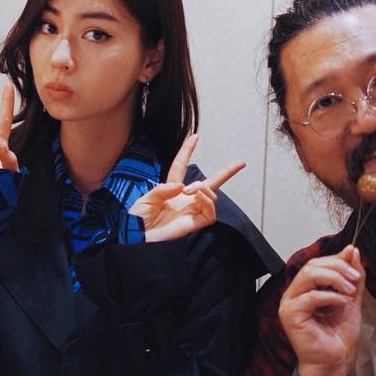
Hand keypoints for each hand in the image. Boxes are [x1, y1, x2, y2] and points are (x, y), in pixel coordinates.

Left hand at [129, 133, 244, 242]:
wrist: (134, 238)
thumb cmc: (136, 221)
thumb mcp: (145, 199)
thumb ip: (162, 189)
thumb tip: (183, 186)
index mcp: (170, 190)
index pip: (180, 167)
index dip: (187, 151)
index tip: (195, 136)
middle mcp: (184, 200)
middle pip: (209, 183)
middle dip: (226, 172)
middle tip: (241, 162)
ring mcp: (190, 212)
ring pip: (211, 196)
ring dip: (204, 187)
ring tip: (191, 190)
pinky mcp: (193, 225)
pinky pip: (210, 213)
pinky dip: (208, 202)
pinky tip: (198, 198)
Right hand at [279, 245, 364, 375]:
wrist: (336, 362)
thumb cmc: (339, 335)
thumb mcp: (350, 299)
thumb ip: (350, 276)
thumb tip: (352, 250)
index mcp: (304, 289)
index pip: (316, 263)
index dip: (336, 260)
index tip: (356, 266)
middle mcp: (293, 293)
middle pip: (311, 266)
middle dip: (337, 268)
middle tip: (355, 278)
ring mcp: (289, 304)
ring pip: (308, 276)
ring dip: (334, 279)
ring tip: (350, 291)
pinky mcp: (290, 315)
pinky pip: (310, 297)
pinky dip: (330, 296)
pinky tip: (342, 304)